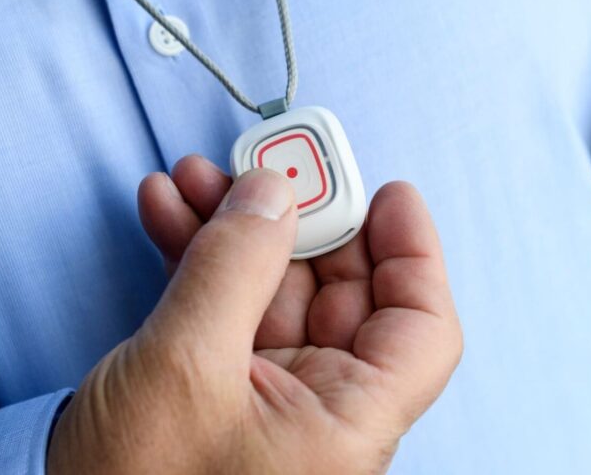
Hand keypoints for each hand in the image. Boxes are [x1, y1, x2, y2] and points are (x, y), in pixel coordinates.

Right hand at [47, 156, 462, 473]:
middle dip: (297, 220)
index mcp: (345, 425)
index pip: (421, 332)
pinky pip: (228, 305)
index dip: (413, 255)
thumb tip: (273, 193)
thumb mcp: (185, 361)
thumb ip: (235, 267)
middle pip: (340, 293)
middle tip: (263, 165)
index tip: (387, 193)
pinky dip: (200, 256)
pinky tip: (169, 211)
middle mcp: (319, 409)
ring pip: (274, 288)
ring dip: (234, 228)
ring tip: (194, 178)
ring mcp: (268, 394)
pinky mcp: (219, 383)